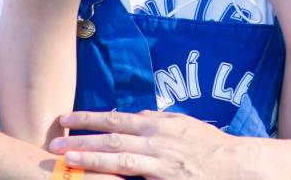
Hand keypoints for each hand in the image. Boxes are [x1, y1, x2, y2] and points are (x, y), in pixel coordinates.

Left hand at [50, 110, 244, 179]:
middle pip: (110, 135)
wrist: (236, 164)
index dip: (89, 118)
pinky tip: (95, 177)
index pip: (116, 117)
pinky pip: (131, 175)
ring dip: (89, 156)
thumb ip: (160, 121)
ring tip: (66, 159)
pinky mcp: (163, 177)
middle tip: (54, 141)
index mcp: (158, 123)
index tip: (67, 119)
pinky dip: (111, 174)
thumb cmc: (211, 147)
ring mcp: (158, 158)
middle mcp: (155, 137)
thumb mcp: (184, 125)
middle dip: (80, 137)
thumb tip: (140, 116)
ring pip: (116, 155)